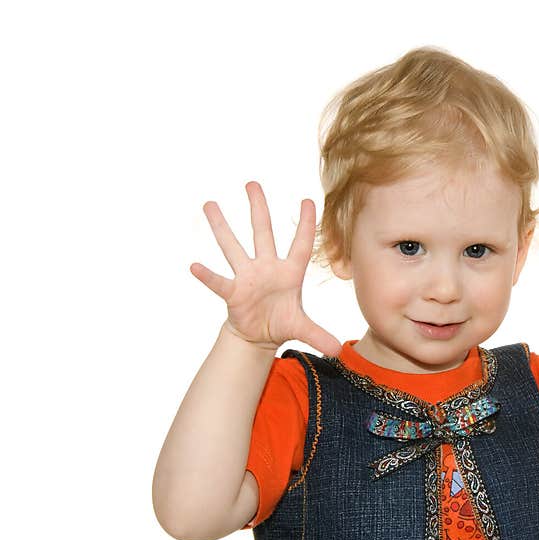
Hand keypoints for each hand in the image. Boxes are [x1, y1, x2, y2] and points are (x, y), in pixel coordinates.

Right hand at [190, 181, 341, 355]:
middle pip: (262, 233)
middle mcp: (267, 268)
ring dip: (222, 227)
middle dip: (258, 209)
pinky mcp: (233, 293)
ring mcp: (247, 277)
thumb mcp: (302, 329)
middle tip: (252, 183)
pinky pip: (219, 281)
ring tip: (210, 204)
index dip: (305, 225)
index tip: (309, 200)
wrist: (258, 335)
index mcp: (289, 273)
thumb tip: (338, 351)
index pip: (301, 244)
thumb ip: (319, 335)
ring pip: (234, 247)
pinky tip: (195, 266)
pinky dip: (208, 276)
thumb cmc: (281, 322)